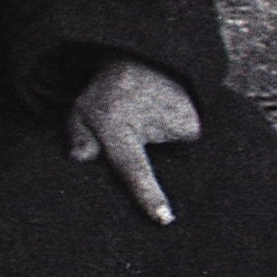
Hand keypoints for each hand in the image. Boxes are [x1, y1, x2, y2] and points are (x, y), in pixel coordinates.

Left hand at [67, 56, 202, 225]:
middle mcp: (152, 124)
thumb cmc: (109, 93)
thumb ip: (79, 137)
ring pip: (172, 156)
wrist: (144, 58)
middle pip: (151, 166)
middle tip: (136, 128)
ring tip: (148, 119)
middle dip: (144, 159)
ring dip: (159, 145)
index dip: (148, 194)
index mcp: (119, 126)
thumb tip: (80, 157)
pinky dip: (175, 137)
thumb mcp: (82, 111)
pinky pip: (186, 144)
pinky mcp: (197, 121)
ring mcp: (178, 120)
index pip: (132, 167)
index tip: (164, 218)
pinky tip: (163, 116)